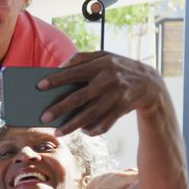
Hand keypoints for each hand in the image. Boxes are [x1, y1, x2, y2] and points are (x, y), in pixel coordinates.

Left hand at [38, 51, 164, 136]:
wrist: (149, 82)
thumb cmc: (117, 68)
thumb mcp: (103, 56)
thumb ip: (82, 58)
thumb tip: (59, 68)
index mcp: (101, 64)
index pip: (74, 72)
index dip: (56, 79)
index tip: (39, 86)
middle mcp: (108, 80)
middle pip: (80, 97)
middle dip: (60, 108)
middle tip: (43, 117)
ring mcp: (116, 96)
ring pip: (90, 115)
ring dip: (73, 125)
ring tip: (58, 132)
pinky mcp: (122, 109)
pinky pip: (105, 124)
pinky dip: (93, 130)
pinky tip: (82, 132)